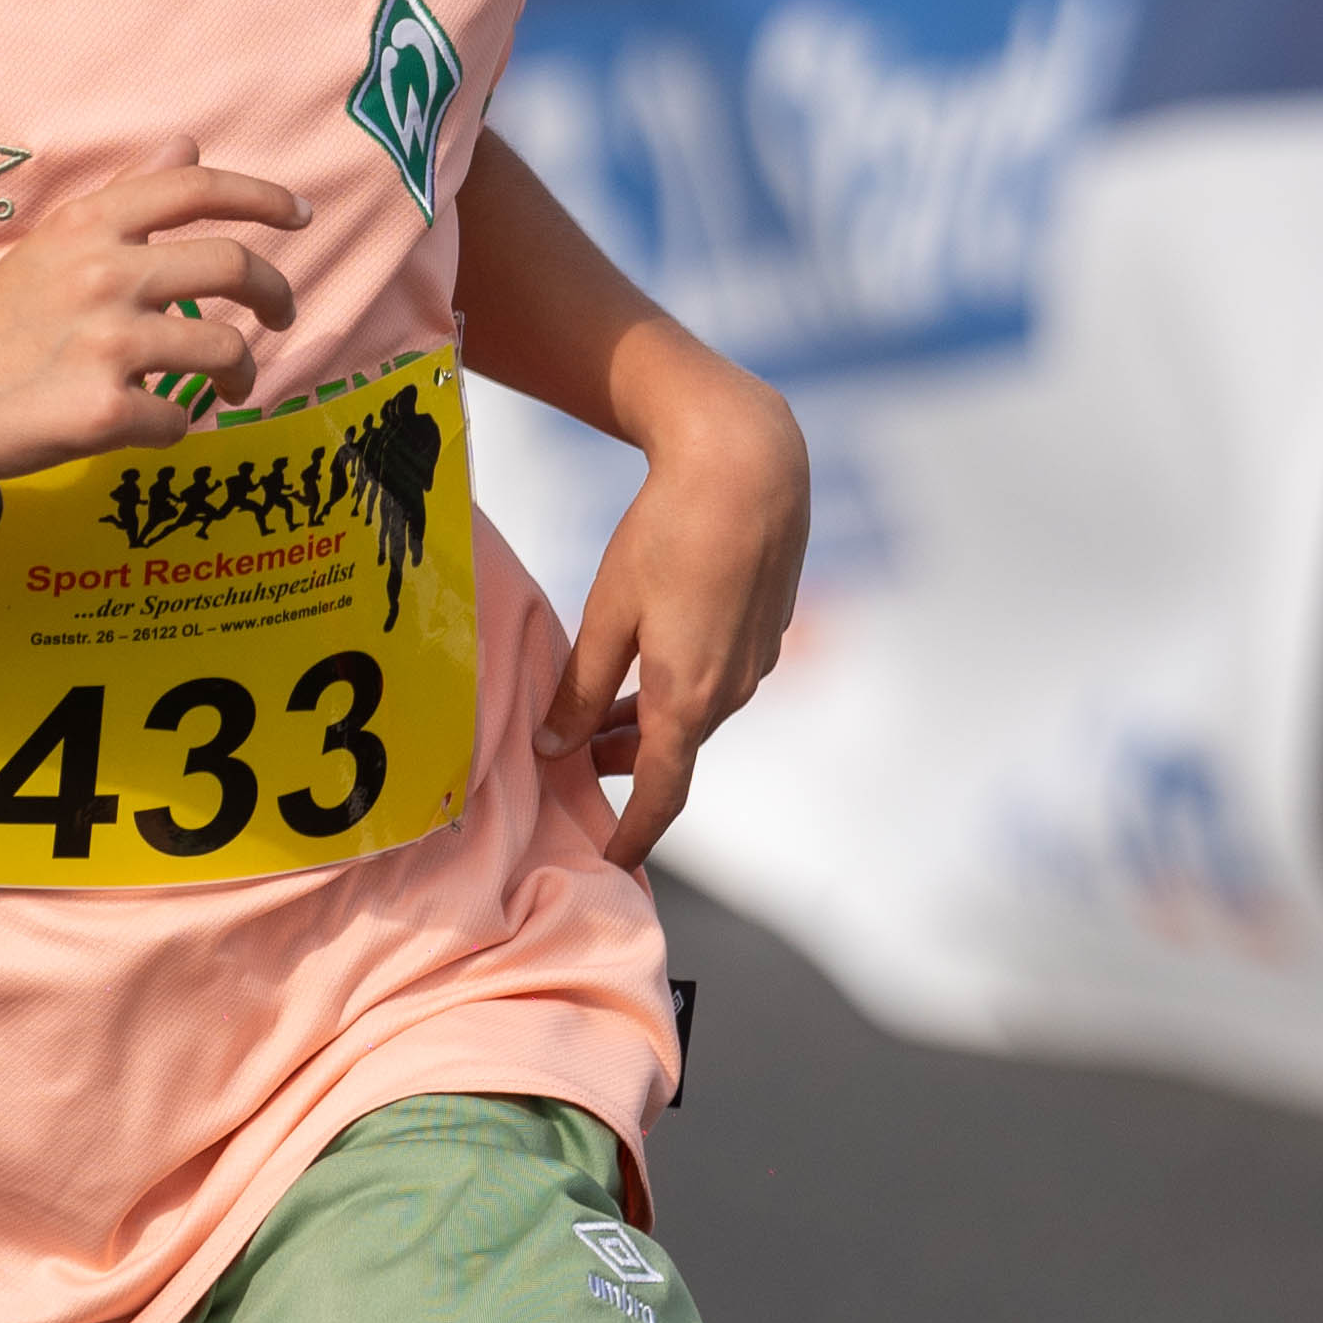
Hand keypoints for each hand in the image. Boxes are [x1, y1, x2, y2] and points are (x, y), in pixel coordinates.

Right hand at [0, 162, 310, 472]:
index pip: (198, 188)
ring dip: (242, 374)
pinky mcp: (103, 412)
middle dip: (278, 294)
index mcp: (90, 226)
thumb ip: (125, 198)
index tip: (300, 215)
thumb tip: (186, 142)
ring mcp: (105, 343)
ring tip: (231, 386)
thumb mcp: (51, 244)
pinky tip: (154, 424)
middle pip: (237, 265)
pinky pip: (180, 420)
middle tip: (282, 315)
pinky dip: (176, 427)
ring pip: (225, 349)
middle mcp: (103, 274)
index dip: (263, 197)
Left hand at [542, 356, 808, 865]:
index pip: (662, 793)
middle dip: (624, 766)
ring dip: (648, 722)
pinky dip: (677, 686)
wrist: (749, 463)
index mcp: (689, 698)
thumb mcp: (607, 613)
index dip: (633, 833)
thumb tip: (554, 745)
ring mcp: (756, 660)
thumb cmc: (669, 532)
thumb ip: (580, 687)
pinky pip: (716, 677)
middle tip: (572, 765)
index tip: (608, 858)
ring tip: (597, 712)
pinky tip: (647, 655)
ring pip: (696, 712)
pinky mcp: (767, 628)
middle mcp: (733, 690)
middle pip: (674, 751)